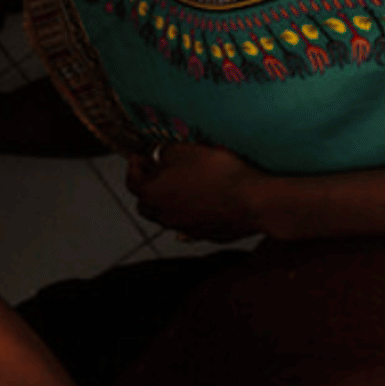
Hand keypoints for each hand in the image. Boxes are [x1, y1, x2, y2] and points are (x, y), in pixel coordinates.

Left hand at [125, 145, 267, 240]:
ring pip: (164, 217)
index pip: (131, 179)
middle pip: (144, 203)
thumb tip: (157, 153)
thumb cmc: (217, 172)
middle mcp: (162, 215)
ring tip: (177, 188)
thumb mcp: (184, 150)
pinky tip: (194, 211)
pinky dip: (187, 216)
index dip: (134, 164)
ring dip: (166, 203)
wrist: (254, 200)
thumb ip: (164, 152)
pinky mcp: (205, 235)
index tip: (140, 155)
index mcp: (151, 193)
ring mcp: (184, 228)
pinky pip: (188, 227)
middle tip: (156, 171)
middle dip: (146, 186)